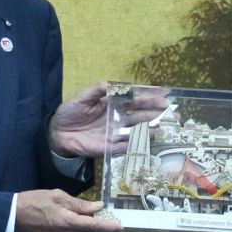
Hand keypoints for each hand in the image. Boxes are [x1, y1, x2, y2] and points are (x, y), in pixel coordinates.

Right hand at [15, 189, 117, 231]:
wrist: (13, 217)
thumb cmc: (34, 201)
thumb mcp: (58, 196)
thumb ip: (80, 204)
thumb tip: (98, 207)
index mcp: (66, 222)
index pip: (94, 226)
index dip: (109, 227)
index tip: (120, 225)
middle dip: (105, 231)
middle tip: (115, 223)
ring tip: (104, 224)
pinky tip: (88, 227)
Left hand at [48, 83, 169, 157]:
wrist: (57, 131)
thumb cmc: (70, 111)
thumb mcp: (83, 96)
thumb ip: (98, 90)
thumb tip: (113, 84)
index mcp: (114, 104)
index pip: (135, 99)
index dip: (150, 96)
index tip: (166, 94)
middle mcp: (118, 118)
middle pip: (142, 116)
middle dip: (158, 114)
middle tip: (174, 114)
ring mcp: (115, 133)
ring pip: (138, 131)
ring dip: (151, 130)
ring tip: (165, 129)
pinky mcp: (109, 147)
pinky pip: (125, 146)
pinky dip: (136, 145)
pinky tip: (147, 143)